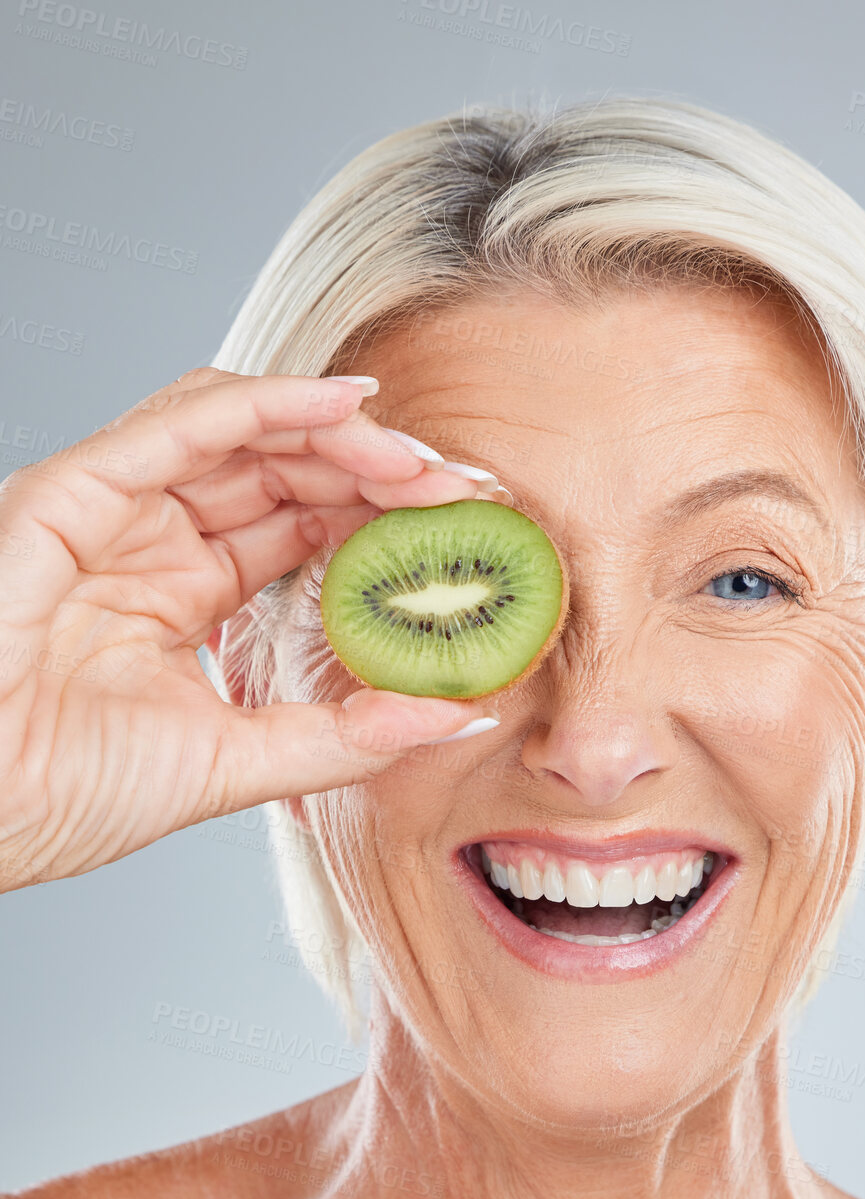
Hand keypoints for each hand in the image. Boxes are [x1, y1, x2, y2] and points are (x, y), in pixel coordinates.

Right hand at [0, 367, 499, 891]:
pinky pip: (183, 423)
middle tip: (465, 493)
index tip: (463, 535)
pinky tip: (351, 406)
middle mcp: (149, 541)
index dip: (380, 521)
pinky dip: (271, 403)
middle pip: (283, 471)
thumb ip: (346, 736)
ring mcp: (111, 509)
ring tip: (423, 463)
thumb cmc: (64, 795)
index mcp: (182, 596)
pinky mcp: (72, 491)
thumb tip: (460, 713)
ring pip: (244, 432)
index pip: (299, 529)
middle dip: (379, 473)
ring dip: (342, 435)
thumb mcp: (238, 762)